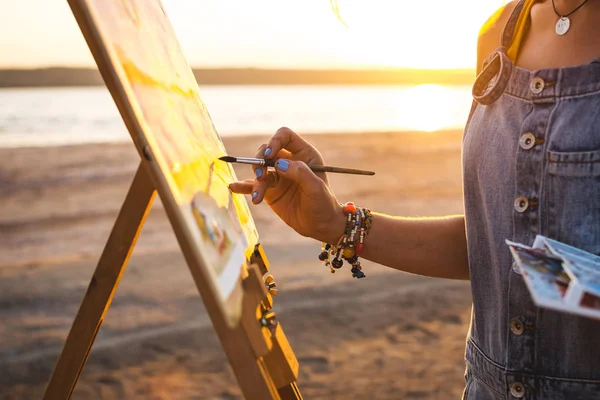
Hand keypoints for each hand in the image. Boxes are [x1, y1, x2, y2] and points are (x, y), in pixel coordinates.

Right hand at [229, 127, 345, 243]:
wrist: (320, 225)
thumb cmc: (323, 203)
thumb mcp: (316, 187)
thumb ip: (300, 173)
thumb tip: (279, 164)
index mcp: (303, 154)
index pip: (285, 136)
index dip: (275, 141)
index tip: (269, 154)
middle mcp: (289, 161)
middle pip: (266, 150)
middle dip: (260, 161)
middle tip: (262, 176)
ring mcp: (278, 176)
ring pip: (259, 169)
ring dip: (256, 180)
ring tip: (258, 196)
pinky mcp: (270, 191)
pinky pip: (253, 185)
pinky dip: (243, 186)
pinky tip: (234, 187)